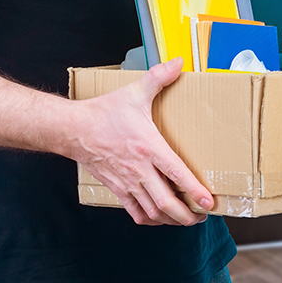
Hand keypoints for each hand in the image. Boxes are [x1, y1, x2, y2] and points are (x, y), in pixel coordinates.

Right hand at [72, 57, 213, 225]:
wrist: (73, 129)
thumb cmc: (104, 112)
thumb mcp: (135, 92)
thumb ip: (159, 77)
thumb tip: (178, 62)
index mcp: (149, 147)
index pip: (177, 174)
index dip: (194, 191)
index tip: (208, 202)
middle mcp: (139, 169)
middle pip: (166, 202)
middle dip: (186, 215)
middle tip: (200, 217)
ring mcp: (128, 182)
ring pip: (152, 211)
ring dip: (171, 220)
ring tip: (185, 219)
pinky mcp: (117, 188)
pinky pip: (135, 212)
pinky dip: (149, 219)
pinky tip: (159, 218)